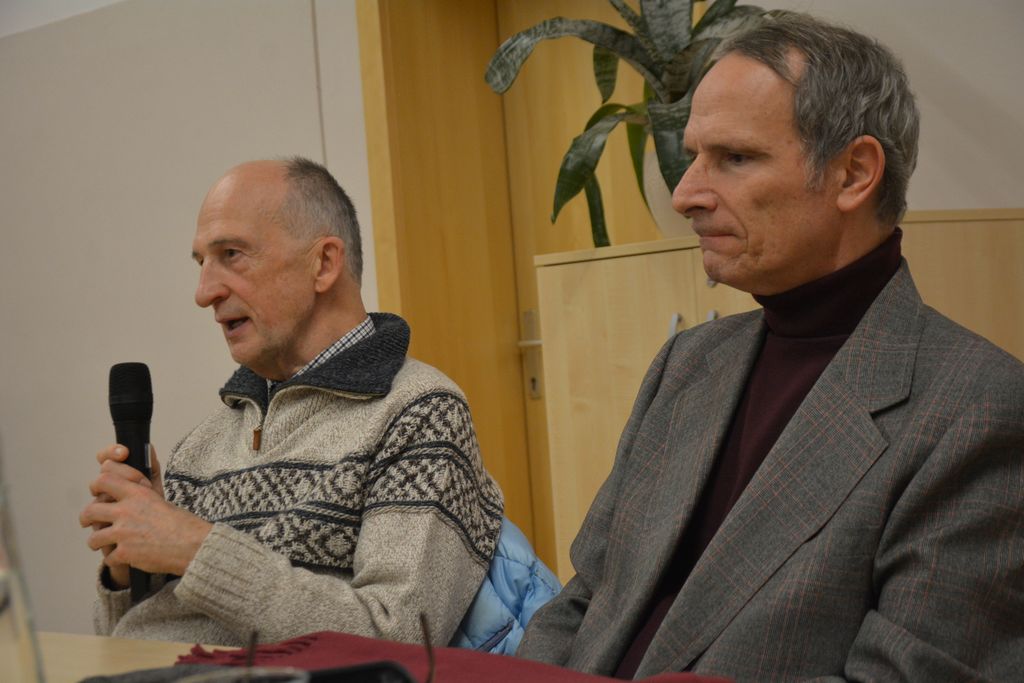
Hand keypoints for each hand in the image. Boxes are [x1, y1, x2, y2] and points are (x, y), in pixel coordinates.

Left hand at [80, 444, 210, 582]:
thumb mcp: (161, 499)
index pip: (104, 479)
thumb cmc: (182, 523)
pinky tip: (123, 558)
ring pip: (94, 538)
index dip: (97, 485)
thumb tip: (131, 486)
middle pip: (90, 510)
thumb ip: (141, 493)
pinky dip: (115, 559)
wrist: (192, 545)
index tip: (96, 491)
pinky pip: (108, 557)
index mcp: (137, 494)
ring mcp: (123, 533)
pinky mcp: (124, 553)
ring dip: (97, 542)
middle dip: (86, 518)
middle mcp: (126, 511)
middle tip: (87, 522)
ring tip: (102, 544)